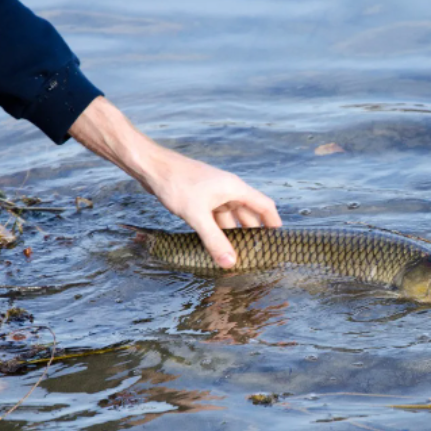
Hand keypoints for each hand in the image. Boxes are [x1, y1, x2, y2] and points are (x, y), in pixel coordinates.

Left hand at [69, 96, 281, 267]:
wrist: (152, 167)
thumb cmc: (176, 184)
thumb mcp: (197, 215)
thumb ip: (214, 240)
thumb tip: (230, 263)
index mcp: (235, 189)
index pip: (264, 206)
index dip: (273, 222)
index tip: (279, 240)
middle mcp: (229, 190)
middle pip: (248, 214)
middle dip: (253, 234)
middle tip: (257, 254)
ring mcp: (215, 194)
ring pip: (231, 218)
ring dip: (234, 234)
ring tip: (237, 254)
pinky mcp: (202, 198)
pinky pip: (217, 217)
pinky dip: (219, 230)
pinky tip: (216, 244)